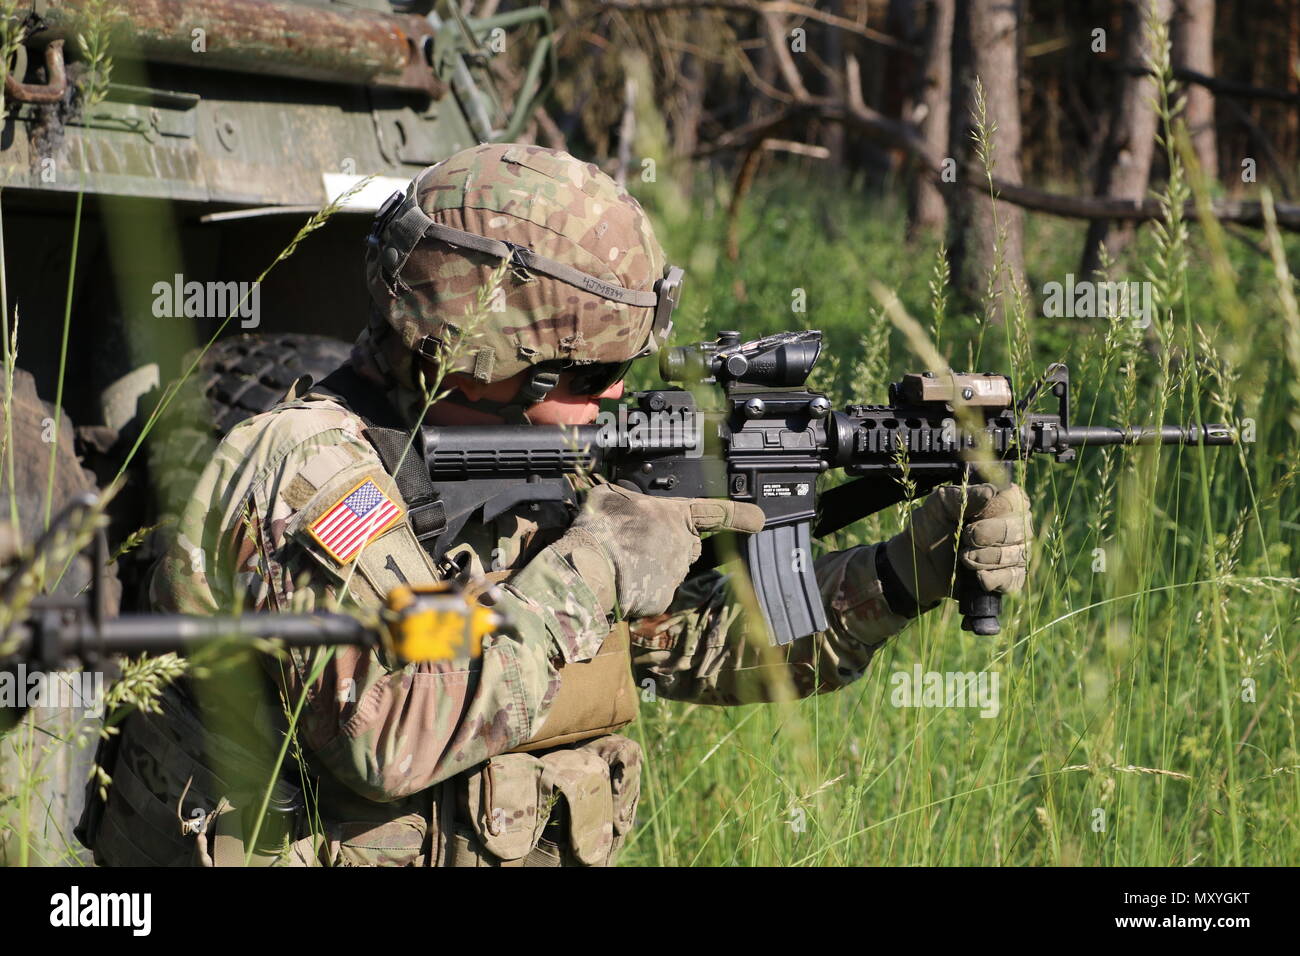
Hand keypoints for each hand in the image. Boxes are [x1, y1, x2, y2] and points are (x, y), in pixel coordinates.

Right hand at [558, 482, 765, 617]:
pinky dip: (641, 589)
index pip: (714, 513)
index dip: (738, 514)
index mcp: (674, 515)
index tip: (759, 518)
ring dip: (651, 568)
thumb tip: (625, 502)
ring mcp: (675, 573)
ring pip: (669, 570)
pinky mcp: (664, 598)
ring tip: (622, 562)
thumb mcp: (610, 495)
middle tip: (635, 545)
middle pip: (686, 545)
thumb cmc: (601, 528)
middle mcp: (682, 544)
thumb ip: (628, 499)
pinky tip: (623, 581)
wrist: (590, 569)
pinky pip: (656, 592)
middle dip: (668, 546)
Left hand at [883, 482, 1032, 611]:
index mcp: (1002, 501)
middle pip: (1020, 529)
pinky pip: (1012, 579)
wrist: (921, 561)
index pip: (1016, 500)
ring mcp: (1016, 552)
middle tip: (967, 537)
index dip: (997, 509)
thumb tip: (990, 491)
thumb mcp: (940, 506)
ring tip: (963, 557)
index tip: (974, 516)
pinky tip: (977, 575)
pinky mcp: (1010, 578)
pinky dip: (993, 578)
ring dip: (986, 557)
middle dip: (990, 534)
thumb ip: (963, 496)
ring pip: (1016, 555)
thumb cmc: (934, 525)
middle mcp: (1015, 525)